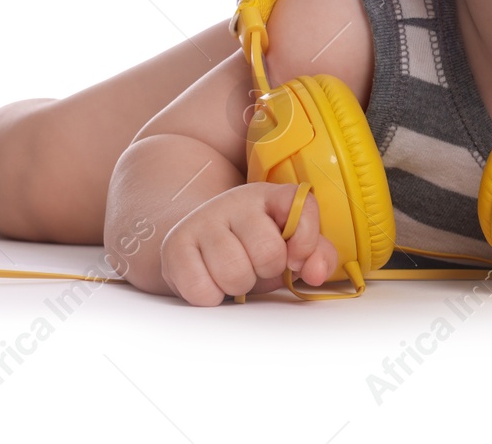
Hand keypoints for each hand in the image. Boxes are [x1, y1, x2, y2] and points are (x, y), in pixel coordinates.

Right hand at [159, 183, 339, 306]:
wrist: (198, 243)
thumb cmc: (251, 248)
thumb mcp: (288, 247)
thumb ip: (316, 255)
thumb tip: (316, 273)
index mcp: (269, 195)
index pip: (301, 208)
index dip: (306, 241)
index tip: (295, 258)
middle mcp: (235, 201)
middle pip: (268, 252)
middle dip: (267, 270)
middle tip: (256, 265)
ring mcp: (202, 220)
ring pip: (234, 273)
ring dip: (239, 285)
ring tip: (234, 273)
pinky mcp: (175, 245)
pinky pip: (202, 289)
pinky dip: (211, 296)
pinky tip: (211, 281)